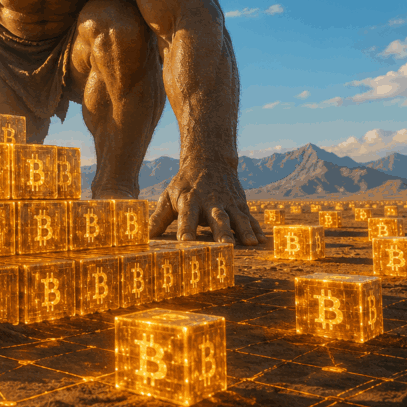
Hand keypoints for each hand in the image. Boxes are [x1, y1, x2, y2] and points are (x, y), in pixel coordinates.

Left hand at [148, 163, 264, 245]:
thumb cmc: (184, 184)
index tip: (186, 243)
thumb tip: (145, 236)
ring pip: (237, 217)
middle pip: (216, 217)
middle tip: (224, 246)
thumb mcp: (169, 196)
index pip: (187, 216)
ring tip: (250, 243)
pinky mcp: (240, 204)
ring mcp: (228, 202)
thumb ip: (158, 218)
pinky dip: (256, 228)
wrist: (209, 160)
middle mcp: (211, 201)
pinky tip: (262, 241)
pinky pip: (249, 217)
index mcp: (190, 199)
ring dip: (244, 230)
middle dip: (220, 232)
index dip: (186, 229)